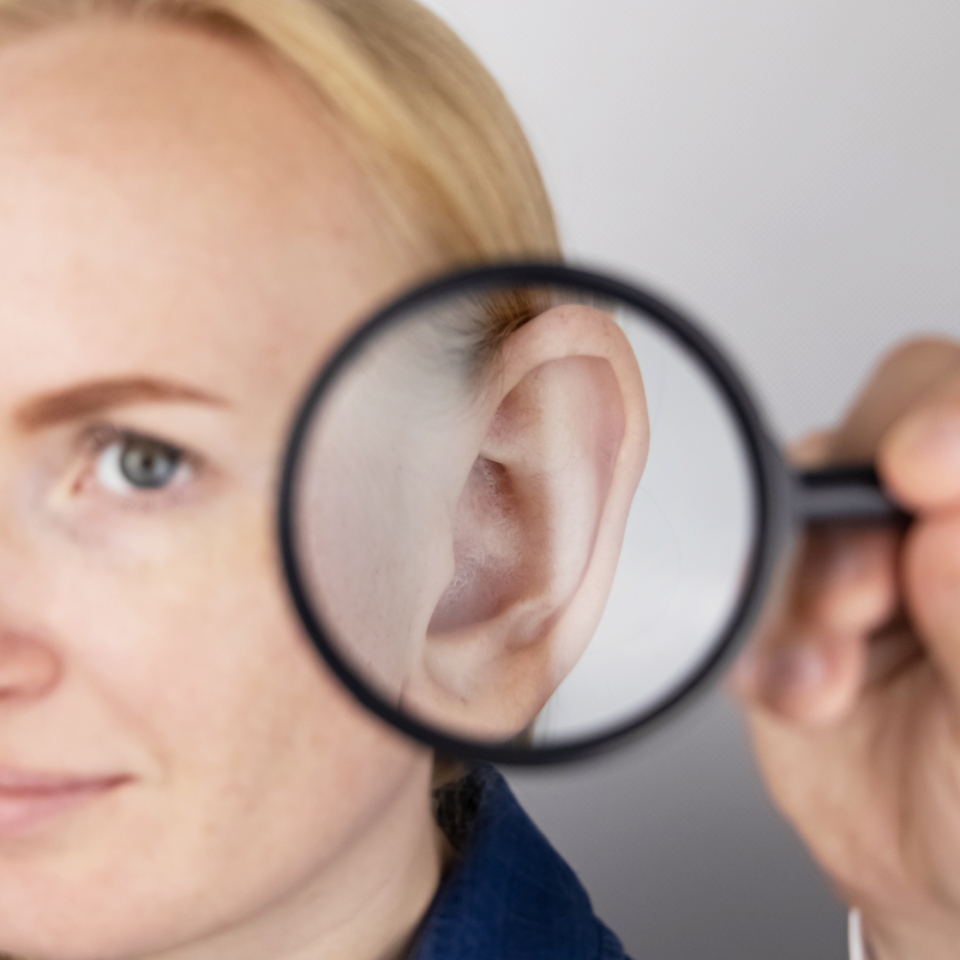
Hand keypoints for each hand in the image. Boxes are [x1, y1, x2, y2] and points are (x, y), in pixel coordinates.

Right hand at [731, 338, 959, 959]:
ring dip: (797, 595)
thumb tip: (943, 533)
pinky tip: (803, 692)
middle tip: (868, 600)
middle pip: (872, 445)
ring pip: (789, 514)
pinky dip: (757, 641)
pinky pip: (739, 585)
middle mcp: (927, 526)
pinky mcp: (783, 602)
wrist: (928, 868)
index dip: (942, 421)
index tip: (920, 472)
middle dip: (852, 526)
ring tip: (833, 676)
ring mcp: (852, 556)